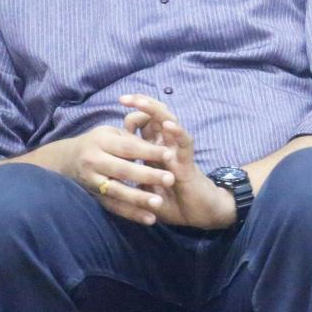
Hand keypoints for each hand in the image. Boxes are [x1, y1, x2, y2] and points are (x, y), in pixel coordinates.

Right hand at [53, 125, 175, 225]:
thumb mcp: (111, 134)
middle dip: (148, 175)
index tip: (171, 155)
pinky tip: (149, 219)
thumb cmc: (98, 143)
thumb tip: (159, 139)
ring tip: (159, 203)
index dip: (149, 151)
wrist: (65, 161)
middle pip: (123, 170)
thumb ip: (133, 137)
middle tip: (170, 179)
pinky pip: (114, 207)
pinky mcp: (94, 198)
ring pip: (117, 192)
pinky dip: (132, 214)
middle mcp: (93, 161)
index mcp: (101, 141)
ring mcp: (92, 182)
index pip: (128, 147)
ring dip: (139, 199)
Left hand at [120, 94, 236, 229]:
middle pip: (156, 117)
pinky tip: (168, 125)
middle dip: (141, 105)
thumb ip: (134, 179)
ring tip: (142, 103)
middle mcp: (168, 147)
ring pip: (169, 124)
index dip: (132, 116)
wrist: (199, 214)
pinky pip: (185, 144)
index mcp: (156, 151)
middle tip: (124, 98)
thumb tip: (112, 177)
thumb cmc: (173, 203)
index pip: (144, 126)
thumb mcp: (146, 190)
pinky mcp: (189, 163)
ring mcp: (179, 152)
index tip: (119, 110)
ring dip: (156, 112)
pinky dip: (177, 133)